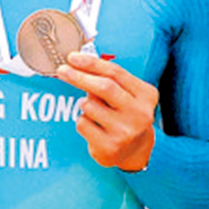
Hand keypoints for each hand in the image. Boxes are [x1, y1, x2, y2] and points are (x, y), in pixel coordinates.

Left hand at [55, 49, 157, 171]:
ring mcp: (125, 132)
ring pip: (90, 106)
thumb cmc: (127, 116)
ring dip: (84, 104)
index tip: (73, 57)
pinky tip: (94, 127)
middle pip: (104, 87)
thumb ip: (110, 79)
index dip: (92, 63)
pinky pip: (83, 124)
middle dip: (80, 76)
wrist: (136, 151)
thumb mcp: (128, 94)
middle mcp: (139, 114)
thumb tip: (80, 62)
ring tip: (94, 111)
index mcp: (146, 95)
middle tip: (63, 70)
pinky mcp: (109, 147)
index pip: (116, 72)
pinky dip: (82, 121)